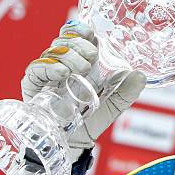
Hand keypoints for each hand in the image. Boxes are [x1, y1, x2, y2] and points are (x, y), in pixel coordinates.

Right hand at [21, 20, 145, 161]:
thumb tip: (140, 76)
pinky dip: (49, 66)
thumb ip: (128, 91)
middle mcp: (62, 64)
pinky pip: (36, 68)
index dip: (83, 30)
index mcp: (81, 62)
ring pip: (53, 51)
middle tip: (92, 56)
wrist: (74, 143)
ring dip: (69, 55)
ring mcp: (47, 74)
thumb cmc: (91, 119)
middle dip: (80, 43)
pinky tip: (62, 73)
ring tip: (81, 69)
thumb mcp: (114, 104)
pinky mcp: (33, 86)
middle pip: (65, 39)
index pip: (77, 35)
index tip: (93, 35)